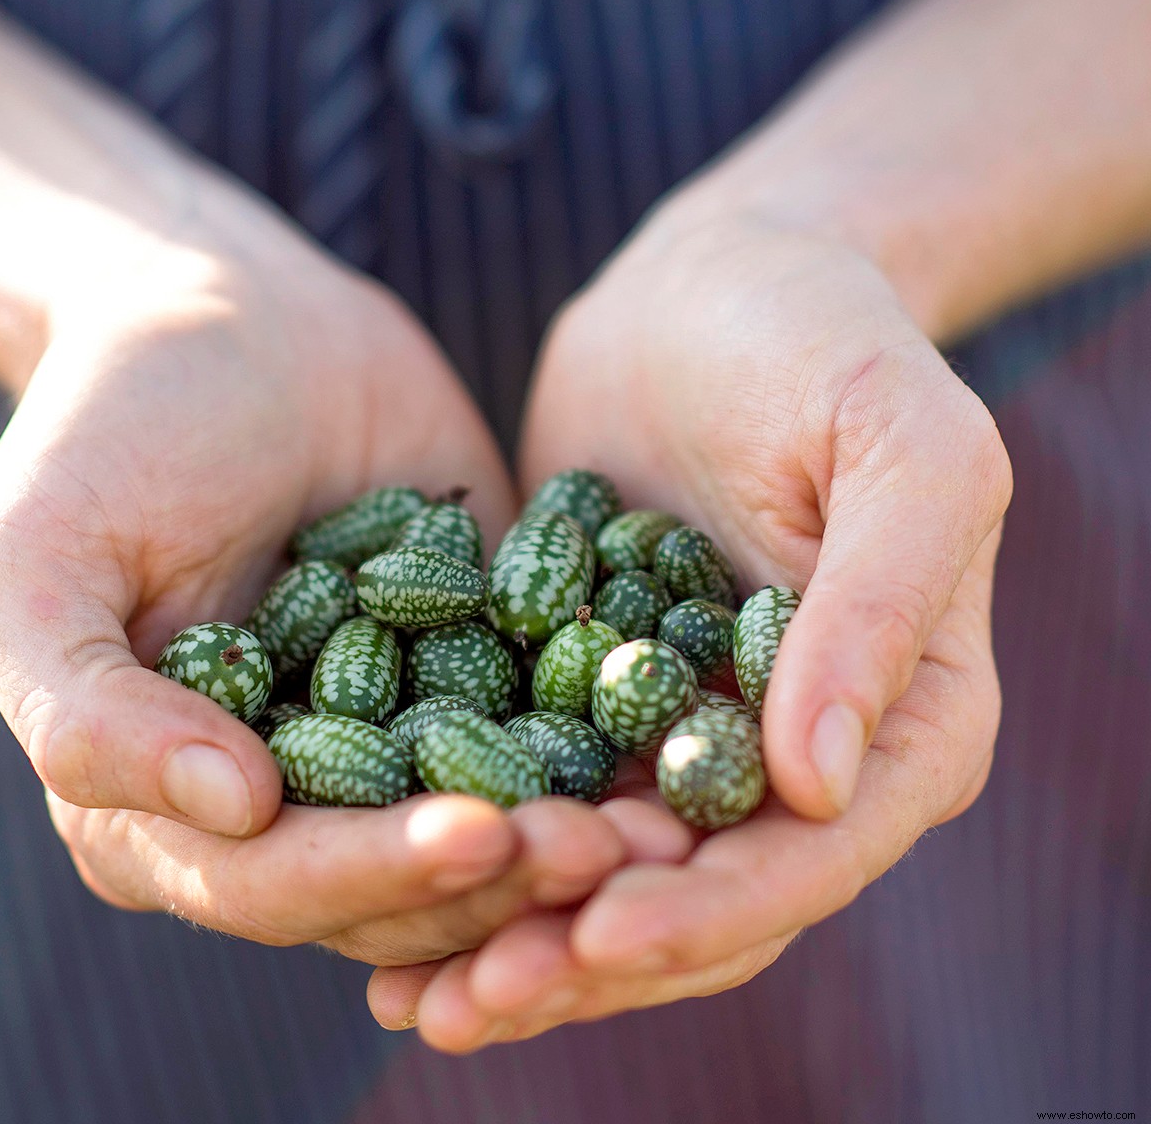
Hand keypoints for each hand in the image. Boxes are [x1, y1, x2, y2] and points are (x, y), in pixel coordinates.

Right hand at [0, 235, 682, 962]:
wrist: (228, 316)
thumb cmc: (108, 430)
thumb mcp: (27, 561)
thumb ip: (83, 706)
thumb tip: (231, 812)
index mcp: (172, 801)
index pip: (275, 884)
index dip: (373, 877)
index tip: (481, 836)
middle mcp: (291, 792)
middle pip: (403, 881)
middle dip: (506, 874)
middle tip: (615, 845)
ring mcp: (398, 730)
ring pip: (492, 823)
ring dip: (579, 834)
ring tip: (667, 817)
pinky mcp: (483, 660)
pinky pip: (554, 722)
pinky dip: (615, 743)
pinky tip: (686, 733)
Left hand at [367, 189, 1012, 1042]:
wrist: (714, 287)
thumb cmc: (826, 340)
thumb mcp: (901, 443)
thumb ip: (882, 602)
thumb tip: (822, 783)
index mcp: (905, 714)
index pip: (817, 852)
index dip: (713, 908)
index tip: (600, 932)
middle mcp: (799, 748)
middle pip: (704, 894)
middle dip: (591, 955)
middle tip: (472, 1000)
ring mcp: (690, 728)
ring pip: (611, 870)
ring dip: (519, 937)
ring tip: (417, 994)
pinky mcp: (594, 690)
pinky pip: (539, 791)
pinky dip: (476, 850)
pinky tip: (384, 887)